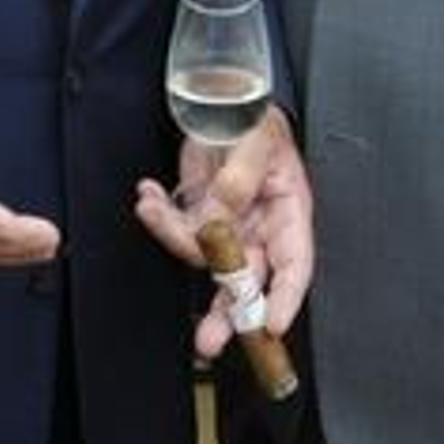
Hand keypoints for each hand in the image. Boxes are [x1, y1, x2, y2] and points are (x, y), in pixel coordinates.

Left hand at [135, 105, 312, 356]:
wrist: (226, 100)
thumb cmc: (256, 120)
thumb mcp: (258, 141)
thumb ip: (241, 180)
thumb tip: (219, 218)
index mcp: (289, 215)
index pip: (294, 266)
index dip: (285, 298)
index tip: (272, 325)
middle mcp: (259, 231)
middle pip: (247, 283)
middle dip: (226, 314)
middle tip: (207, 343)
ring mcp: (227, 228)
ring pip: (202, 258)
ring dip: (173, 238)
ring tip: (151, 208)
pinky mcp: (198, 217)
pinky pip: (176, 230)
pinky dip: (158, 216)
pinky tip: (149, 194)